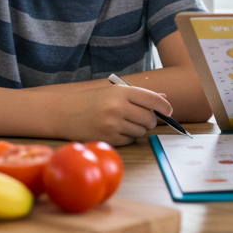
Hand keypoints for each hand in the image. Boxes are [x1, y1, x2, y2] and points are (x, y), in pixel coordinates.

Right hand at [46, 85, 171, 146]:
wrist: (63, 112)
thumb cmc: (91, 101)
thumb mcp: (114, 92)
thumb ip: (140, 95)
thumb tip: (164, 98)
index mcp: (121, 92)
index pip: (153, 99)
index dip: (164, 106)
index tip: (169, 110)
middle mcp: (118, 107)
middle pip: (149, 118)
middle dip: (149, 120)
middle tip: (140, 118)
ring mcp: (112, 124)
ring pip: (141, 131)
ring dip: (137, 129)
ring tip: (123, 123)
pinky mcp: (108, 139)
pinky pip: (130, 141)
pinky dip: (127, 137)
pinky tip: (115, 130)